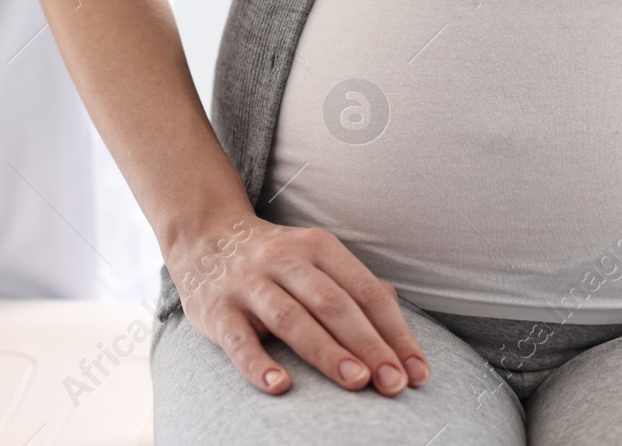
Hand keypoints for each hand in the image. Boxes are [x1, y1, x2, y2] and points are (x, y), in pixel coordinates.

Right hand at [168, 216, 428, 395]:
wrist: (203, 235)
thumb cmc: (272, 259)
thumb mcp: (314, 257)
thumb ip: (351, 283)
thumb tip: (395, 311)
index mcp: (316, 248)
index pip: (364, 291)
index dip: (395, 332)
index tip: (417, 371)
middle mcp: (283, 260)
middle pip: (333, 302)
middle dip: (368, 344)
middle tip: (394, 383)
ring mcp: (248, 283)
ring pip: (291, 317)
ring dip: (326, 350)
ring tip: (356, 381)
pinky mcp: (216, 309)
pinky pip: (238, 339)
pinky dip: (258, 363)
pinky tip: (280, 387)